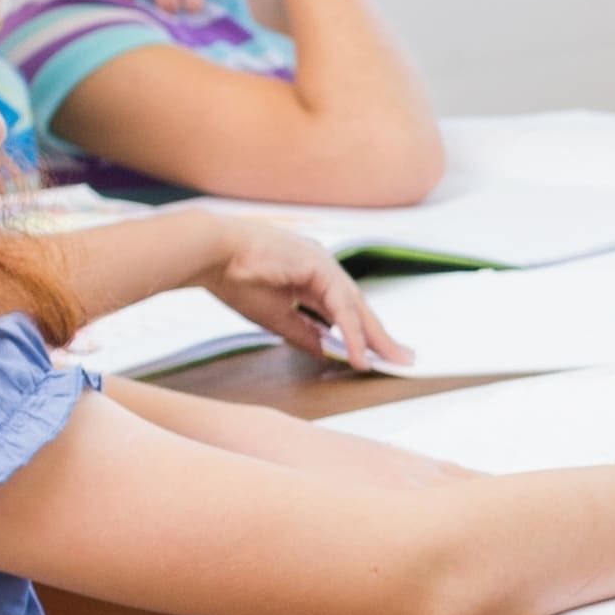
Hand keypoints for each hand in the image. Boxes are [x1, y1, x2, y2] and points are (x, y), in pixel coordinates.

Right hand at [197, 219, 403, 367]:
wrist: (211, 252)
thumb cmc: (234, 278)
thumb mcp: (275, 316)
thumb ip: (305, 333)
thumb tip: (328, 352)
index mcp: (311, 275)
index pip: (344, 309)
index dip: (360, 333)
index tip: (374, 356)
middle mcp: (323, 268)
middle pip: (359, 308)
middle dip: (380, 336)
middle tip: (403, 360)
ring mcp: (323, 264)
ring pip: (356, 307)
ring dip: (375, 337)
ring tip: (392, 362)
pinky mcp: (319, 266)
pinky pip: (342, 306)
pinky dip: (352, 333)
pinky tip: (361, 355)